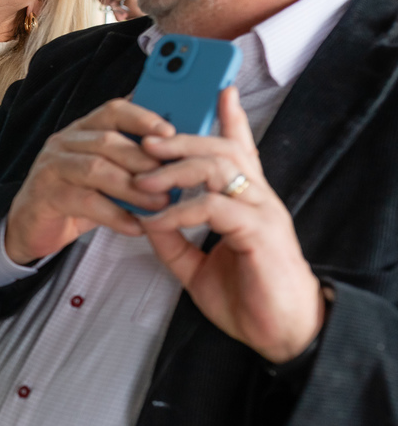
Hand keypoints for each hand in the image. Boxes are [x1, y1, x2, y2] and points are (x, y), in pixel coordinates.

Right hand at [5, 98, 175, 263]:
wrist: (31, 227)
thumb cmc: (76, 197)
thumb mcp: (105, 175)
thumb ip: (132, 162)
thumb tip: (177, 156)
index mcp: (83, 130)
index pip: (113, 111)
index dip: (142, 118)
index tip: (170, 132)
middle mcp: (64, 142)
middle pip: (107, 140)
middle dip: (144, 159)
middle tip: (173, 179)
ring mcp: (51, 166)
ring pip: (96, 169)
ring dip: (132, 187)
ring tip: (159, 204)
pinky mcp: (45, 194)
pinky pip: (84, 201)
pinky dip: (114, 214)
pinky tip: (134, 226)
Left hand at [135, 87, 323, 361]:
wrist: (281, 335)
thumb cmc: (247, 299)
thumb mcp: (196, 266)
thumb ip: (174, 239)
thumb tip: (145, 217)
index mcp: (247, 202)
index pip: (240, 150)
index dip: (230, 119)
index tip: (217, 90)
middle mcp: (258, 199)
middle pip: (222, 149)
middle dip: (182, 139)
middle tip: (146, 140)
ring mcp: (262, 212)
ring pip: (219, 167)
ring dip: (176, 168)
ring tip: (143, 178)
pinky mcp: (260, 232)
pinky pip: (214, 207)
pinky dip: (179, 211)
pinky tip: (155, 221)